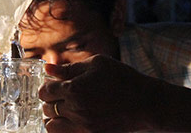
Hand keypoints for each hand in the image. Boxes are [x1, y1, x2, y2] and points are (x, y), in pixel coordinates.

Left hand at [39, 54, 160, 132]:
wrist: (145, 102)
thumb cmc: (123, 78)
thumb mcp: (98, 64)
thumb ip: (70, 68)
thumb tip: (47, 69)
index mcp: (75, 88)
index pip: (45, 91)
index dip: (48, 86)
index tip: (54, 85)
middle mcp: (75, 108)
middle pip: (46, 108)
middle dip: (51, 100)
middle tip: (61, 95)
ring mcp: (82, 125)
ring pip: (50, 125)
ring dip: (54, 116)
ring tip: (65, 109)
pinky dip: (62, 128)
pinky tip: (71, 120)